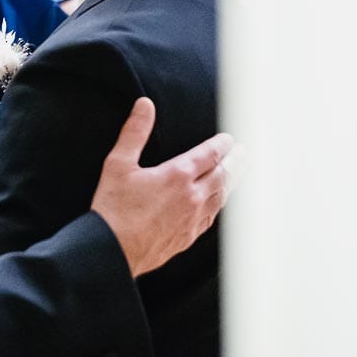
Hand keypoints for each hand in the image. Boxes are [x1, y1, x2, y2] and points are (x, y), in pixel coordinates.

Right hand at [90, 97, 232, 276]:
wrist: (112, 250)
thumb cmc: (113, 208)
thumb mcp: (118, 163)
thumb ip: (135, 132)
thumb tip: (145, 105)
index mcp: (177, 176)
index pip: (210, 155)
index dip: (221, 144)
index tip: (228, 139)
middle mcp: (191, 197)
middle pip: (223, 175)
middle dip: (235, 162)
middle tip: (243, 153)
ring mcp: (192, 220)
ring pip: (221, 197)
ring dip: (231, 182)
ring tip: (237, 173)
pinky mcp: (187, 237)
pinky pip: (211, 217)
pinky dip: (219, 205)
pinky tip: (216, 203)